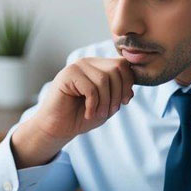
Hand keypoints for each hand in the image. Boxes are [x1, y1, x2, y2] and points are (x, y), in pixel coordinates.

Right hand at [11, 58, 134, 167]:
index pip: (123, 64)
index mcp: (98, 66)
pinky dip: (93, 105)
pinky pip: (91, 88)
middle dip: (118, 94)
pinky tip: (88, 113)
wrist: (58, 128)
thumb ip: (120, 93)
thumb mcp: (108, 105)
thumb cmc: (82, 116)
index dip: (128, 83)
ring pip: (104, 79)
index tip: (125, 101)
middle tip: (110, 111)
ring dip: (105, 102)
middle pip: (116, 69)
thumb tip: (132, 85)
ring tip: (99, 114)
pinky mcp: (67, 75)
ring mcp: (77, 67)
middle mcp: (88, 62)